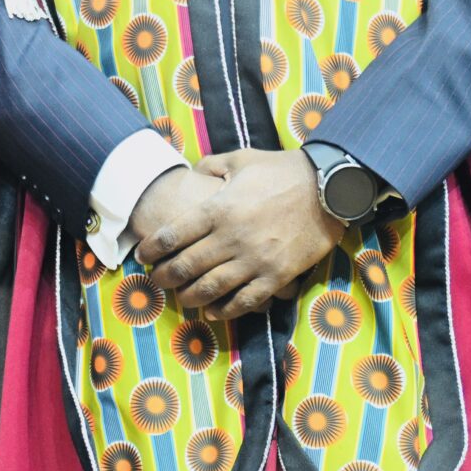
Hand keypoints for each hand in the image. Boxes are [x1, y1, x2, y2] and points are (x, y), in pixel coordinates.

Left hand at [141, 149, 340, 320]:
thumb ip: (210, 166)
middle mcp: (231, 238)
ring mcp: (254, 260)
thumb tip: (191, 172)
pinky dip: (224, 310)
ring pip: (211, 288)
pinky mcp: (276, 276)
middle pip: (186, 266)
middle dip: (165, 277)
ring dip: (189, 296)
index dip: (153, 249)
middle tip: (156, 281)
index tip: (143, 255)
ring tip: (180, 298)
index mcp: (218, 209)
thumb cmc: (281, 170)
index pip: (173, 235)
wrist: (328, 189)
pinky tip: (212, 311)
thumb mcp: (240, 159)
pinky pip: (244, 301)